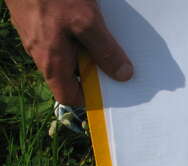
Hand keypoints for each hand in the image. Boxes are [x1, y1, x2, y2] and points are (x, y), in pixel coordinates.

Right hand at [5, 0, 132, 105]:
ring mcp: (38, 36)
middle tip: (117, 62)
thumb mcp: (87, 22)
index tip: (110, 91)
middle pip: (72, 75)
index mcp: (51, 62)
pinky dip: (79, 34)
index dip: (89, 97)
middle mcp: (41, 53)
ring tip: (106, 38)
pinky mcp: (39, 20)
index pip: (68, 96)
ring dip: (89, 50)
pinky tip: (91, 20)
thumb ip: (105, 51)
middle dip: (95, 71)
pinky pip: (63, 36)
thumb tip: (123, 75)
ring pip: (68, 54)